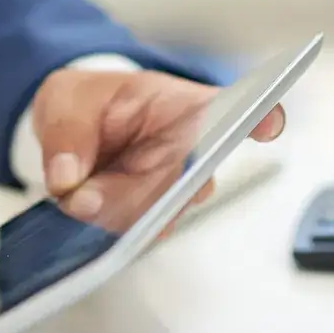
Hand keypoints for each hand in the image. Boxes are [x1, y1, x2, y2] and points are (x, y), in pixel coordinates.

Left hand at [31, 68, 285, 230]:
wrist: (74, 126)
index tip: (267, 124)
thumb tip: (70, 180)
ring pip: (161, 213)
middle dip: (129, 193)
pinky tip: (89, 206)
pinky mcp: (156, 214)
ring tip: (79, 192)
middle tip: (82, 193)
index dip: (257, 117)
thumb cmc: (86, 102)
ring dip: (112, 210)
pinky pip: (141, 230)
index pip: (229, 109)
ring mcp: (176, 185)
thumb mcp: (66, 102)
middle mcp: (190, 148)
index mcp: (178, 106)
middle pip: (186, 180)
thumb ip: (67, 137)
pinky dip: (107, 224)